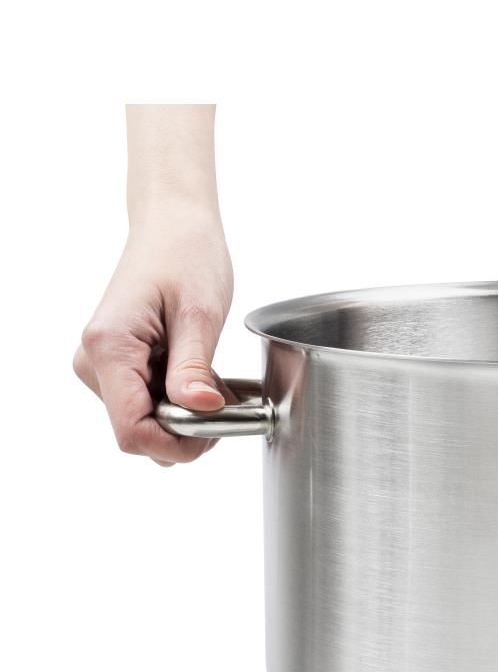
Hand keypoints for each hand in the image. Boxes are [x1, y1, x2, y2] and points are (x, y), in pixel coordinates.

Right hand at [74, 201, 232, 463]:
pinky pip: (148, 404)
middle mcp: (95, 362)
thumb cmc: (187, 256)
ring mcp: (103, 366)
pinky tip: (201, 378)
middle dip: (187, 429)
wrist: (173, 227)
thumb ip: (194, 367)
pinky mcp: (117, 366)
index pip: (132, 430)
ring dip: (186, 415)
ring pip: (145, 422)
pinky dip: (180, 401)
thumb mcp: (200, 313)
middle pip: (138, 431)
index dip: (176, 444)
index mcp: (109, 347)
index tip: (216, 429)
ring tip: (214, 381)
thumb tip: (200, 410)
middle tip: (226, 402)